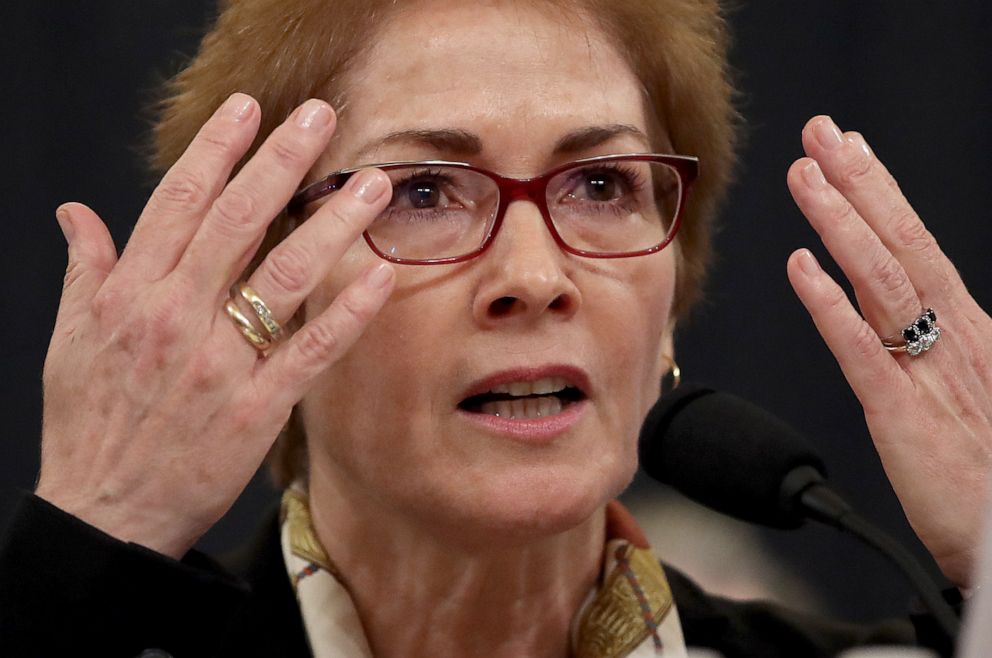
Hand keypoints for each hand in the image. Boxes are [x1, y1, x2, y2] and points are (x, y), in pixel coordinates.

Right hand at [35, 94, 394, 558]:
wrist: (106, 512)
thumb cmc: (90, 425)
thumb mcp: (70, 341)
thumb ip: (84, 271)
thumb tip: (77, 214)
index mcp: (131, 295)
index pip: (178, 203)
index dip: (217, 150)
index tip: (249, 109)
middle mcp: (176, 317)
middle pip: (237, 221)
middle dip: (280, 160)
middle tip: (321, 117)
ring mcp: (220, 362)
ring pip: (283, 274)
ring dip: (331, 223)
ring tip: (370, 182)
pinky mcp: (257, 407)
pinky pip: (311, 348)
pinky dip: (348, 311)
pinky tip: (380, 275)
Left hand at [785, 115, 991, 586]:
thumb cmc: (988, 478)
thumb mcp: (966, 395)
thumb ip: (928, 349)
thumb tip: (891, 311)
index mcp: (965, 333)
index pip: (916, 247)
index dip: (880, 196)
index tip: (847, 151)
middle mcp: (951, 340)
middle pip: (902, 245)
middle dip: (861, 184)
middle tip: (823, 133)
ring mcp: (930, 374)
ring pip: (882, 282)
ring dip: (842, 223)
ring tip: (806, 176)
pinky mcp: (905, 417)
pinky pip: (862, 352)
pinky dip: (831, 307)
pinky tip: (802, 268)